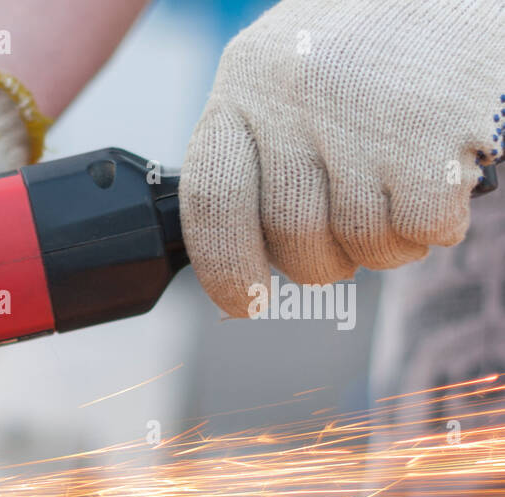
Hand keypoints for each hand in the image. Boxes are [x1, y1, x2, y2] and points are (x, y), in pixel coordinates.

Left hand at [180, 0, 504, 318]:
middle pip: (291, 236)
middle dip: (322, 260)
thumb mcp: (288, 71)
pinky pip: (420, 227)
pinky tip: (440, 179)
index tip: (244, 300)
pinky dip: (435, 223)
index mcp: (244, 80)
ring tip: (399, 195)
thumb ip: (258, 147)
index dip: (224, 267)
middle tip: (348, 237)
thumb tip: (242, 252)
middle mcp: (293, 93)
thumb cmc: (370, 43)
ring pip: (359, 241)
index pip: (210, 200)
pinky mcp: (432, 128)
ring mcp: (362, 110)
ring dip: (386, 244)